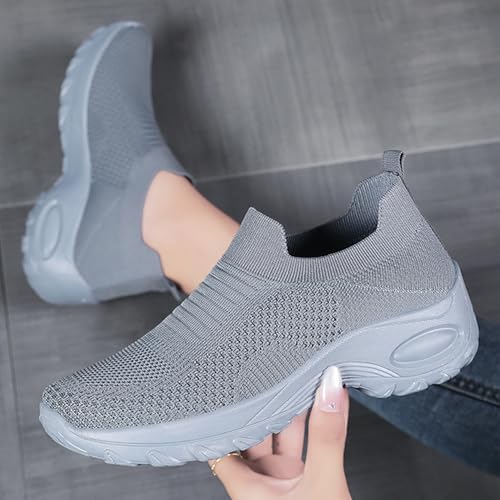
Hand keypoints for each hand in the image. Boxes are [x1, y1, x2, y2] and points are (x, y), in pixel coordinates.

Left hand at [208, 366, 350, 499]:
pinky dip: (312, 426)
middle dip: (264, 404)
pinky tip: (320, 405)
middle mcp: (261, 484)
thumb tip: (331, 388)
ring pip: (281, 437)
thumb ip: (327, 437)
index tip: (225, 386)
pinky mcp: (306, 483)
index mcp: (247, 488)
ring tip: (296, 379)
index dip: (222, 416)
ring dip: (291, 412)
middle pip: (254, 433)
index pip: (221, 443)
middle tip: (270, 371)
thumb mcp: (323, 485)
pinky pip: (305, 446)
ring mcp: (284, 483)